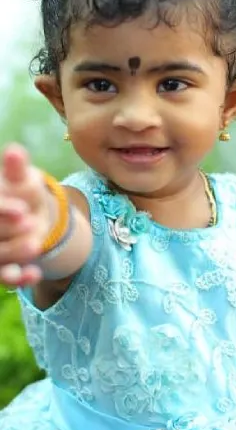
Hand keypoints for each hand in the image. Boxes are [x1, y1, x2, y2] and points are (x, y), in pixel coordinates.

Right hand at [0, 144, 51, 286]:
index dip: (3, 209)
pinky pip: (6, 277)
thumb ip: (17, 169)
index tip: (22, 210)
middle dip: (8, 231)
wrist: (29, 215)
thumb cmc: (20, 192)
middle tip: (31, 225)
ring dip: (14, 253)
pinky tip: (34, 274)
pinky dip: (19, 278)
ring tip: (37, 245)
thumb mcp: (21, 179)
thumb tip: (15, 152)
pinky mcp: (0, 269)